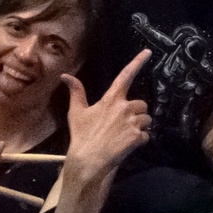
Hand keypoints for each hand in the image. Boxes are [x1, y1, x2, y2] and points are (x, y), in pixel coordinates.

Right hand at [62, 51, 151, 187]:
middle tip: (123, 124)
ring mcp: (132, 122)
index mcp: (111, 99)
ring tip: (124, 135)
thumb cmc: (82, 135)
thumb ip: (76, 92)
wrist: (88, 160)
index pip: (125, 76)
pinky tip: (127, 145)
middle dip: (136, 113)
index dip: (137, 62)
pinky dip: (140, 140)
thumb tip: (65, 75)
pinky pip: (147, 135)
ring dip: (139, 127)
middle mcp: (124, 108)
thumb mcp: (77, 112)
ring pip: (147, 120)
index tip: (148, 52)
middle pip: (142, 104)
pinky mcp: (137, 137)